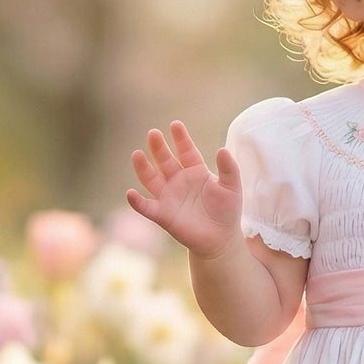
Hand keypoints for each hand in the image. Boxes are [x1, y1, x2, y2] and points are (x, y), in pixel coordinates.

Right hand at [126, 121, 243, 258]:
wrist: (221, 239)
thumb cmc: (227, 211)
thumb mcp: (232, 188)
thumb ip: (229, 169)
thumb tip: (223, 149)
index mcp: (195, 171)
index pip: (186, 151)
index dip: (181, 138)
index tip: (175, 125)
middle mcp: (178, 180)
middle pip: (165, 160)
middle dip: (159, 147)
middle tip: (153, 133)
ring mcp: (169, 197)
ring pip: (151, 179)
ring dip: (143, 168)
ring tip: (137, 154)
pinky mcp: (163, 215)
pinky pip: (146, 207)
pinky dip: (137, 202)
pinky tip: (130, 194)